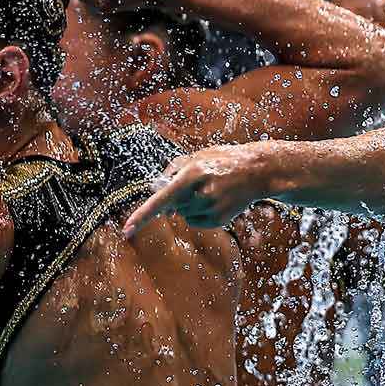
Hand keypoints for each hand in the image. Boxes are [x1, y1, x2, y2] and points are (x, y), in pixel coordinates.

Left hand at [121, 141, 284, 237]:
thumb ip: (173, 170)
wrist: (258, 171)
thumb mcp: (197, 155)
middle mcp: (202, 193)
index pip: (161, 198)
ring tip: (211, 190)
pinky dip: (199, 214)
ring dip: (189, 205)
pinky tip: (215, 201)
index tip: (126, 229)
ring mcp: (213, 208)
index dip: (142, 215)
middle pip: (172, 207)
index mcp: (193, 173)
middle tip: (198, 184)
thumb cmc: (222, 160)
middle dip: (177, 198)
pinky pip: (196, 222)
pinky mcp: (221, 220)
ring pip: (183, 215)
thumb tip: (160, 197)